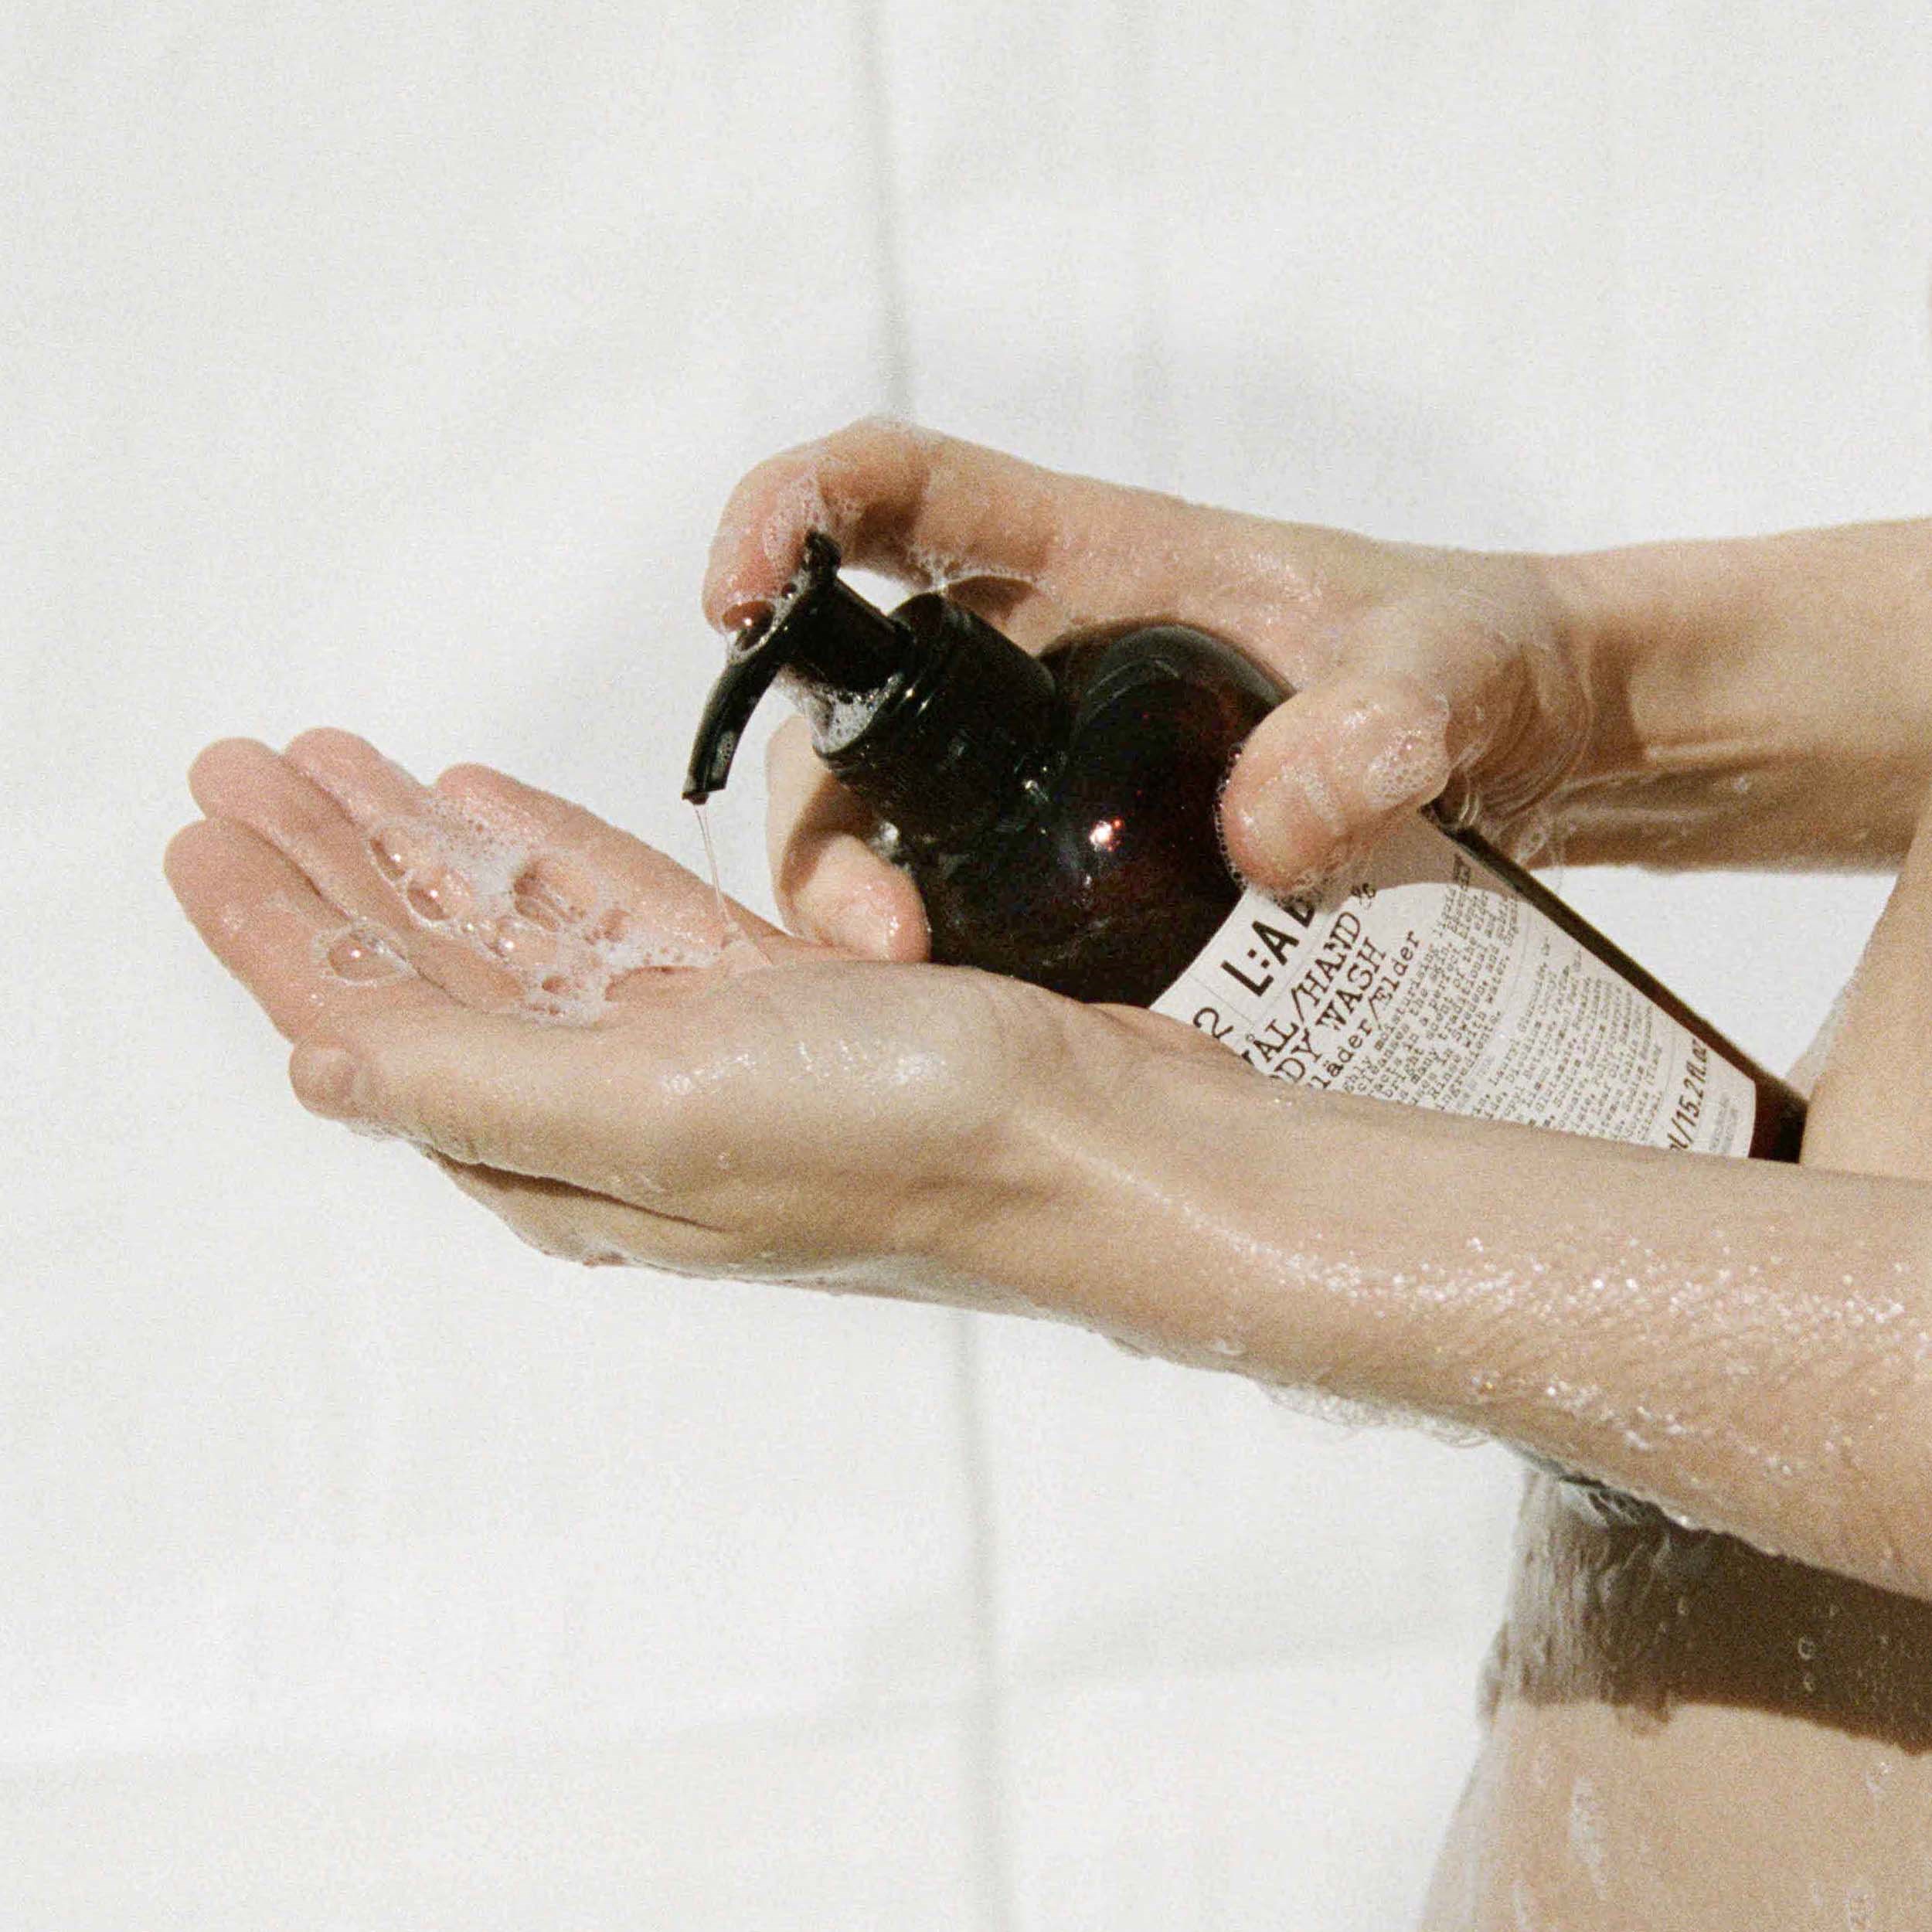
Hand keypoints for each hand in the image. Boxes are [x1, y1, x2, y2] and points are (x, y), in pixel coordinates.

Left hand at [165, 730, 1202, 1300]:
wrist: (1099, 1143)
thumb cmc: (902, 1142)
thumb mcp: (661, 1113)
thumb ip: (479, 1081)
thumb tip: (314, 1064)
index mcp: (567, 1161)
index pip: (379, 1031)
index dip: (283, 933)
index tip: (207, 836)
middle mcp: (616, 1116)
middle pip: (436, 972)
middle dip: (334, 870)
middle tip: (245, 767)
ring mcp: (697, 1057)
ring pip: (523, 934)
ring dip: (426, 847)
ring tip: (343, 763)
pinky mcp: (772, 1004)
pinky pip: (628, 917)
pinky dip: (555, 854)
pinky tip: (489, 807)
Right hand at [704, 417, 1588, 958]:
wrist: (1528, 749)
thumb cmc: (1475, 662)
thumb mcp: (1448, 673)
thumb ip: (1389, 721)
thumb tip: (1266, 829)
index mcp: (1086, 557)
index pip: (893, 492)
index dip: (787, 511)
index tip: (735, 591)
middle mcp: (1033, 667)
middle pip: (849, 720)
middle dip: (819, 823)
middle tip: (877, 939)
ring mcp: (1044, 781)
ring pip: (885, 836)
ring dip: (861, 918)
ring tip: (923, 1009)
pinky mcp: (1073, 876)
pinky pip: (965, 916)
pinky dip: (946, 978)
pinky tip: (982, 1047)